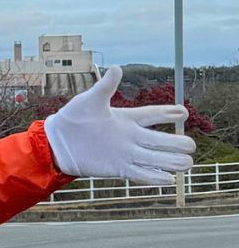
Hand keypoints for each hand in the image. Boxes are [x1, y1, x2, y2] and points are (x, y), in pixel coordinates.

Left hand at [44, 66, 195, 184]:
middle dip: (177, 143)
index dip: (169, 113)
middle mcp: (130, 136)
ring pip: (155, 158)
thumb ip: (105, 86)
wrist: (57, 142)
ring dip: (171, 161)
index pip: (153, 115)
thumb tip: (117, 68)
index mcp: (126, 118)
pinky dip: (154, 177)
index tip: (184, 112)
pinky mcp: (118, 168)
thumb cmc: (72, 118)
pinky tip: (169, 180)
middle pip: (161, 140)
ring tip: (187, 163)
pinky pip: (140, 174)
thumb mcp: (89, 100)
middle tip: (189, 145)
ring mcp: (126, 153)